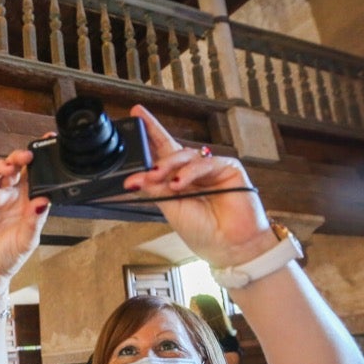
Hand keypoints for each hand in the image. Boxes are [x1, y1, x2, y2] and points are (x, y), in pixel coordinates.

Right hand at [0, 149, 50, 299]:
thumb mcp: (27, 241)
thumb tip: (44, 203)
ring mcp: (0, 195)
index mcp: (31, 206)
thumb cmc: (7, 256)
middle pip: (26, 170)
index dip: (47, 166)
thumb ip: (35, 221)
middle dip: (32, 157)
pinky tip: (5, 167)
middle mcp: (16, 197)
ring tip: (24, 158)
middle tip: (39, 150)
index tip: (55, 152)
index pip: (41, 180)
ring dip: (16, 159)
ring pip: (9, 169)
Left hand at [122, 105, 275, 267]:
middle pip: (172, 147)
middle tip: (137, 152)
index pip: (161, 152)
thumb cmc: (203, 231)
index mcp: (177, 181)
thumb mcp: (171, 209)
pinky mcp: (228, 168)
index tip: (135, 116)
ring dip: (169, 165)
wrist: (230, 247)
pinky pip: (205, 163)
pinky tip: (179, 183)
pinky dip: (190, 172)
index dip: (150, 133)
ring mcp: (210, 169)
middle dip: (154, 141)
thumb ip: (155, 190)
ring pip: (186, 155)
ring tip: (157, 177)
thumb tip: (134, 178)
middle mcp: (193, 172)